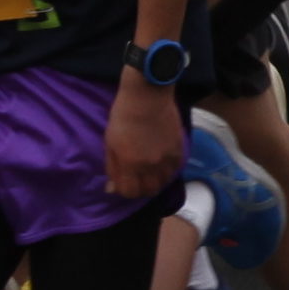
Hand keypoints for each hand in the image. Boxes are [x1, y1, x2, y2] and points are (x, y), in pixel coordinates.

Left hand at [101, 73, 182, 203]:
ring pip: (163, 182)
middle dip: (140, 188)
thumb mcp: (109, 143)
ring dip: (155, 180)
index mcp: (129, 164)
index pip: (129, 192)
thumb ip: (112, 168)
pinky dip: (168, 170)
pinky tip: (161, 161)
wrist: (147, 97)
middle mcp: (150, 166)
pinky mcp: (178, 150)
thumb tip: (111, 188)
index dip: (125, 190)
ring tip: (149, 171)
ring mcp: (166, 159)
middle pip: (148, 191)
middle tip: (136, 179)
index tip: (122, 182)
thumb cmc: (123, 117)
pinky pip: (175, 170)